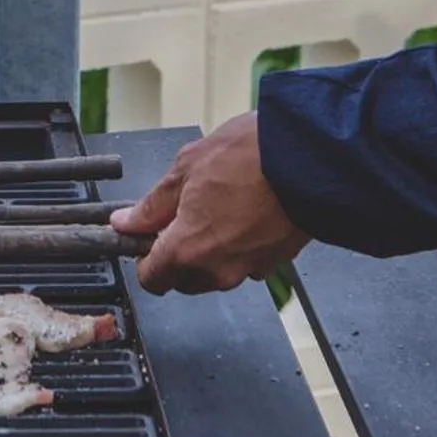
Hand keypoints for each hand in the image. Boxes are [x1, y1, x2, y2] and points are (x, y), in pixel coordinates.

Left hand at [110, 113, 310, 294]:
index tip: (146, 236)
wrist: (309, 158)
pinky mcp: (275, 262)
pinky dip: (238, 246)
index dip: (144, 257)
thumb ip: (152, 205)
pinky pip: (244, 263)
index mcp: (187, 250)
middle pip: (182, 280)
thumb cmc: (250, 157)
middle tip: (181, 215)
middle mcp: (217, 270)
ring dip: (207, 251)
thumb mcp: (185, 168)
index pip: (151, 279)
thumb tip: (126, 222)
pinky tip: (242, 213)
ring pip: (213, 274)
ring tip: (216, 207)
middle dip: (175, 254)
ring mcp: (249, 269)